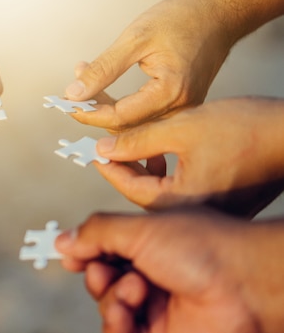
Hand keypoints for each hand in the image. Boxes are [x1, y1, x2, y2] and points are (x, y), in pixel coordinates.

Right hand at [55, 208, 283, 332]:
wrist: (244, 284)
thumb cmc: (202, 248)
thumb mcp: (140, 229)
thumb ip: (97, 233)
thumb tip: (64, 240)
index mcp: (146, 244)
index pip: (102, 250)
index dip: (84, 253)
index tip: (69, 256)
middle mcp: (149, 274)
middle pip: (101, 281)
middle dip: (98, 276)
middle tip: (106, 271)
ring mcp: (154, 306)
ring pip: (108, 308)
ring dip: (110, 299)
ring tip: (134, 291)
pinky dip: (115, 323)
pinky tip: (128, 312)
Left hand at [64, 0, 283, 132]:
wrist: (221, 12)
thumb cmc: (186, 18)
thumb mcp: (135, 38)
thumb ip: (103, 69)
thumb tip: (76, 92)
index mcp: (171, 92)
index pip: (120, 118)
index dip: (89, 113)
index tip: (68, 104)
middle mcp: (181, 107)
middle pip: (126, 126)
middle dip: (95, 109)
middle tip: (74, 88)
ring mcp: (183, 109)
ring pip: (134, 122)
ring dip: (106, 104)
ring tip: (87, 77)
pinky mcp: (181, 104)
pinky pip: (145, 113)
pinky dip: (121, 102)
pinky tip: (105, 83)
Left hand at [91, 97, 283, 212]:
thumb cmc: (247, 129)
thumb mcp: (180, 128)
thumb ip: (136, 140)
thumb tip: (105, 147)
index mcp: (180, 202)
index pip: (130, 188)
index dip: (109, 166)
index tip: (95, 151)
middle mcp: (194, 215)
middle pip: (144, 193)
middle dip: (125, 167)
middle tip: (110, 146)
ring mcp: (210, 212)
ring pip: (162, 191)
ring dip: (145, 168)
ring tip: (136, 145)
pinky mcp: (222, 204)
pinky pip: (181, 192)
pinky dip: (167, 173)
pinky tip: (165, 153)